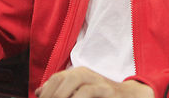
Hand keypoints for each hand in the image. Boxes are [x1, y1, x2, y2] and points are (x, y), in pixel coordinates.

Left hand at [35, 66, 153, 97]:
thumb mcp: (79, 92)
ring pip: (75, 79)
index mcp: (77, 74)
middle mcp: (86, 73)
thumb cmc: (101, 97)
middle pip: (62, 78)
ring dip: (61, 94)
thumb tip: (38, 91)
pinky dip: (77, 97)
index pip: (55, 78)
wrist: (130, 97)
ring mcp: (97, 80)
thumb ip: (60, 90)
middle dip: (51, 94)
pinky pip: (88, 90)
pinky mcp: (107, 90)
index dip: (46, 91)